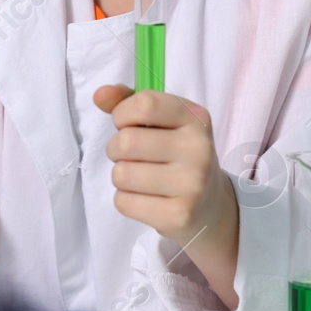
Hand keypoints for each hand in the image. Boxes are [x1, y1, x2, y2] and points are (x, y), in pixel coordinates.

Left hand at [94, 85, 239, 308]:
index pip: (145, 104)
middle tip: (133, 156)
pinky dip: (126, 200)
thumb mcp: (162, 122)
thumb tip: (100, 94)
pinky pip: (124, 202)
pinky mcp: (178, 216)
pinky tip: (148, 198)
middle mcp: (198, 149)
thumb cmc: (177, 155)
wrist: (210, 204)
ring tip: (141, 178)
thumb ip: (129, 102)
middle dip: (116, 149)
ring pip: (121, 174)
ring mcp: (191, 184)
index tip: (127, 124)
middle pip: (126, 142)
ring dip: (121, 177)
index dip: (122, 114)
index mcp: (196, 119)